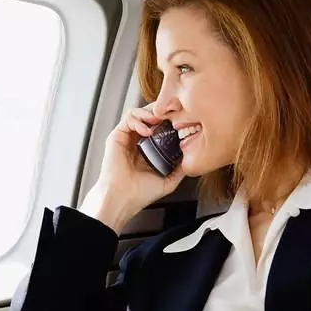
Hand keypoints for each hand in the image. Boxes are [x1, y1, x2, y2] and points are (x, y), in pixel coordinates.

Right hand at [79, 105, 184, 232]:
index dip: (170, 119)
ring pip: (138, 113)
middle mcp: (137, 141)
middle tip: (170, 114)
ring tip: (158, 120)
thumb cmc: (140, 193)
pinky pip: (128, 118)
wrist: (123, 198)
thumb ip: (180, 168)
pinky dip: (139, 119)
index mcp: (149, 149)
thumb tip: (193, 159)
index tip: (180, 120)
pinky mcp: (117, 136)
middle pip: (149, 115)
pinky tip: (147, 130)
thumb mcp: (168, 180)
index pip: (160, 126)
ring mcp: (127, 137)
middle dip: (161, 111)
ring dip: (150, 113)